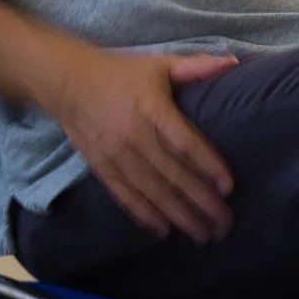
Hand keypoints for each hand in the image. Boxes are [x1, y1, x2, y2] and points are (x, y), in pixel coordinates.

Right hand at [47, 47, 239, 241]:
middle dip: (201, 202)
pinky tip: (164, 231)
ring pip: (152, 190)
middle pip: (172, 174)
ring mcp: (116, 154)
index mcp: (152, 108)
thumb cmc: (119, 74)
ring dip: (179, 215)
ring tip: (203, 235)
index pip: (184, 142)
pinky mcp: (101, 167)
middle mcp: (134, 134)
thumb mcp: (158, 65)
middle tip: (225, 224)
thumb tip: (232, 62)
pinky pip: (125, 195)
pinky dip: (144, 215)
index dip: (208, 165)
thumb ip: (195, 67)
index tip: (229, 187)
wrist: (66, 82)